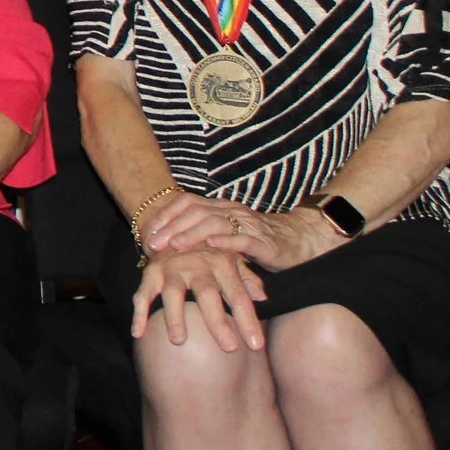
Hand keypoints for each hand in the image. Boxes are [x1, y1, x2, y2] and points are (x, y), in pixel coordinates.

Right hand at [131, 245, 270, 352]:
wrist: (173, 225)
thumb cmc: (208, 251)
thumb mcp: (231, 259)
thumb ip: (247, 278)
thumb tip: (263, 298)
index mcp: (221, 263)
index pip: (238, 295)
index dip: (248, 320)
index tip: (256, 345)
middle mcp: (196, 265)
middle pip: (207, 294)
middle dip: (218, 321)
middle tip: (229, 347)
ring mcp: (171, 268)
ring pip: (173, 293)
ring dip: (175, 317)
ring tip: (180, 341)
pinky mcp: (150, 272)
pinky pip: (142, 294)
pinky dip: (139, 313)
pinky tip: (138, 333)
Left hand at [140, 191, 335, 274]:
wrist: (302, 241)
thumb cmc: (260, 240)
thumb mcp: (228, 233)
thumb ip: (204, 232)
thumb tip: (168, 240)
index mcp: (221, 208)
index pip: (188, 202)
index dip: (166, 214)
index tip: (148, 230)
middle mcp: (232, 212)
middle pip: (196, 212)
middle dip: (171, 226)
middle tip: (152, 242)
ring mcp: (249, 225)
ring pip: (215, 223)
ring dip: (192, 234)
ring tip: (174, 245)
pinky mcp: (265, 243)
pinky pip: (244, 240)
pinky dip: (226, 242)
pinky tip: (211, 246)